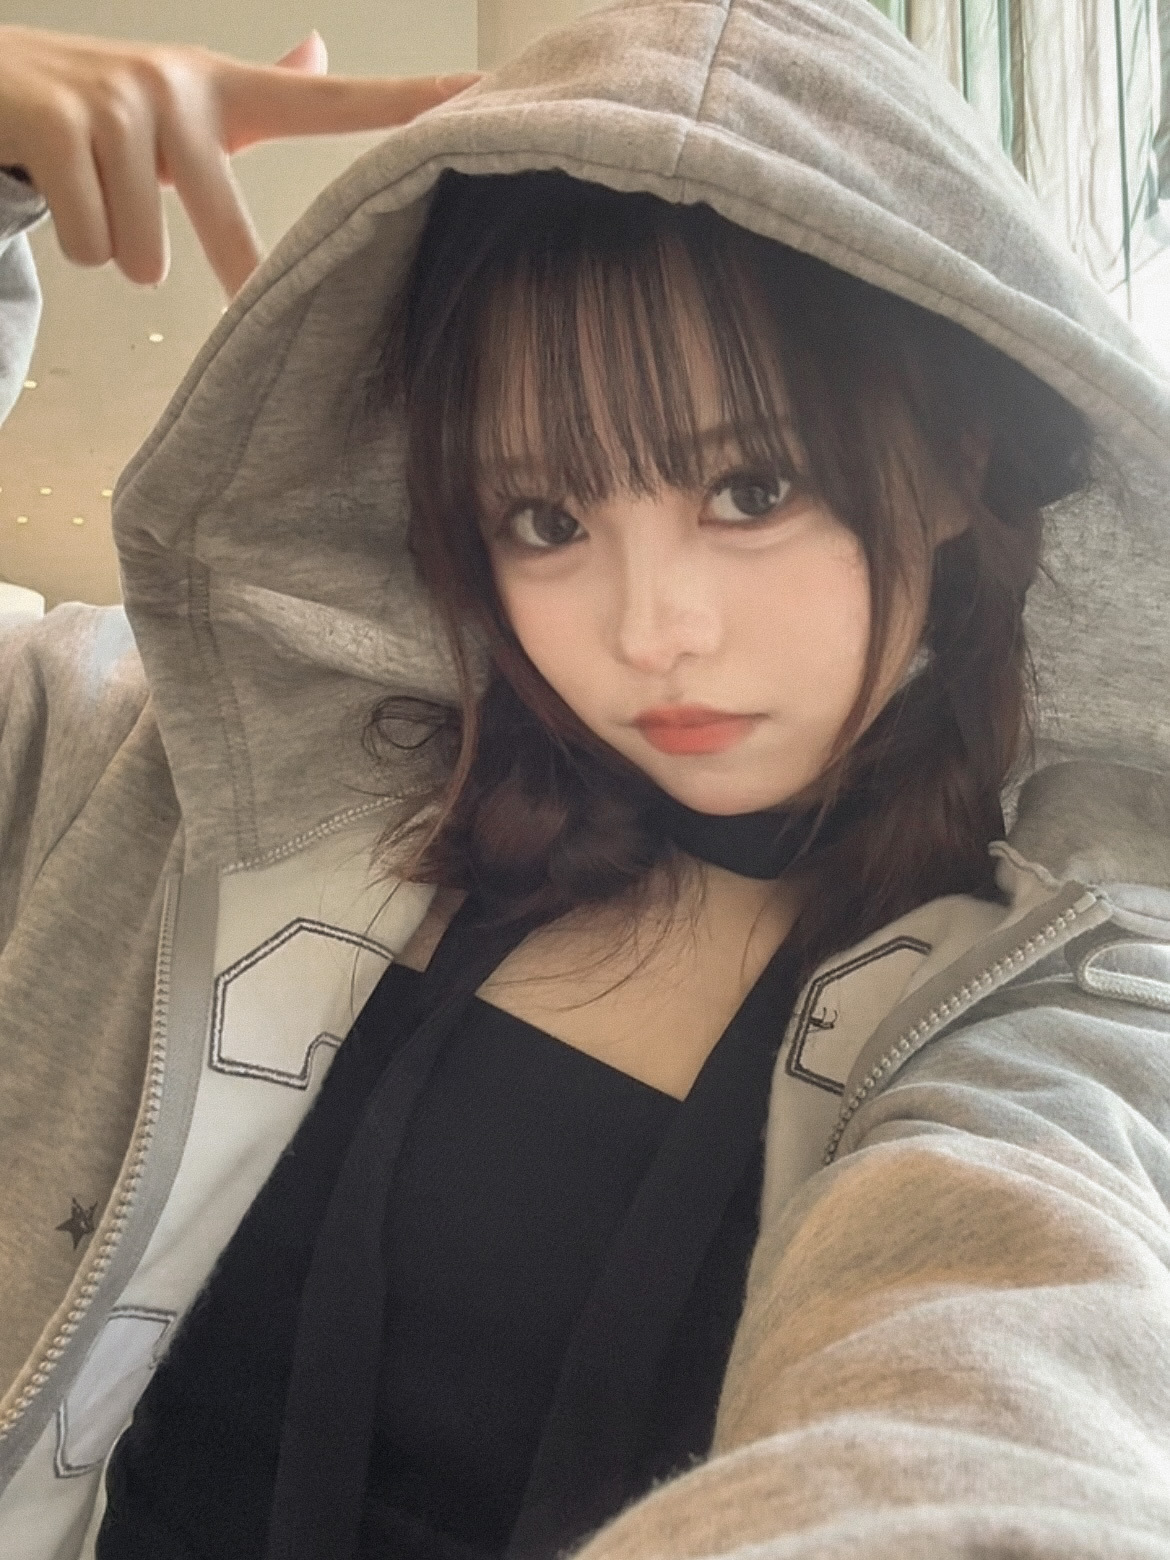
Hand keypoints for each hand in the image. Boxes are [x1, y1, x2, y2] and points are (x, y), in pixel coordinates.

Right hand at [0, 26, 480, 296]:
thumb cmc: (101, 105)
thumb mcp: (184, 97)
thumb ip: (259, 88)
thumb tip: (319, 47)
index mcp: (221, 90)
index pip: (328, 101)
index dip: (405, 100)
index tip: (477, 93)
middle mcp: (178, 86)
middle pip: (227, 233)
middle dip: (213, 278)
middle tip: (186, 267)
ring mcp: (117, 102)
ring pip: (141, 253)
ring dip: (115, 247)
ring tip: (97, 195)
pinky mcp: (57, 125)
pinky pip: (92, 245)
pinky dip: (77, 240)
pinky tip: (62, 189)